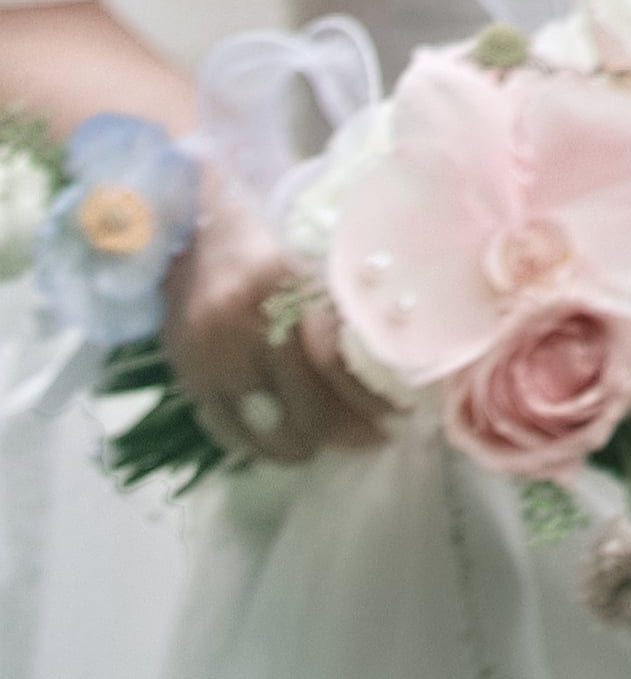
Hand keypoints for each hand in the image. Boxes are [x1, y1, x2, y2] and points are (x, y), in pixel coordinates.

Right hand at [162, 184, 395, 466]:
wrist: (183, 230)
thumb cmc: (259, 234)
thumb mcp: (305, 252)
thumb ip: (335, 298)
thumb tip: (389, 348)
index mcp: (281, 285)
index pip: (332, 361)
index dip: (368, 395)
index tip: (398, 411)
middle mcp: (243, 325)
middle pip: (305, 402)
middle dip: (349, 430)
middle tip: (377, 437)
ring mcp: (210, 357)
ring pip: (267, 424)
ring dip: (307, 446)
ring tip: (335, 447)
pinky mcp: (188, 376)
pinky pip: (227, 429)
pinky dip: (259, 447)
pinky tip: (286, 449)